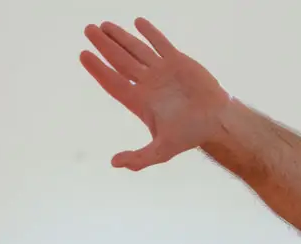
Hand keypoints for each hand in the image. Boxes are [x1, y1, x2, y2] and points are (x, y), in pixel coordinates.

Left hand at [80, 18, 230, 170]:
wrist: (217, 121)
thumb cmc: (190, 136)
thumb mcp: (163, 151)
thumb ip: (139, 158)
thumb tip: (114, 163)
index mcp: (140, 101)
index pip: (113, 82)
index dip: (98, 69)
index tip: (83, 54)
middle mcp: (148, 84)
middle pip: (120, 61)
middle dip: (104, 45)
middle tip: (88, 29)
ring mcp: (161, 72)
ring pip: (136, 50)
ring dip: (120, 37)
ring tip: (104, 25)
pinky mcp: (178, 62)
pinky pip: (161, 44)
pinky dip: (150, 33)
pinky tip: (138, 22)